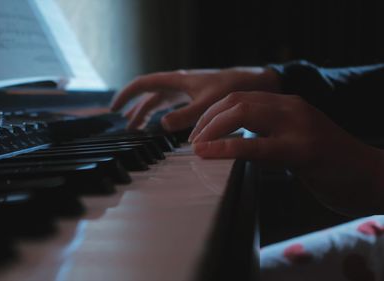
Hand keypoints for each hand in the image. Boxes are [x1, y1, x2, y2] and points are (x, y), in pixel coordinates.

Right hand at [110, 67, 280, 130]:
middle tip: (124, 125)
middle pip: (148, 96)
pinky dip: (162, 116)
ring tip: (136, 128)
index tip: (114, 107)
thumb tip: (162, 126)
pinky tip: (161, 126)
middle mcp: (178, 84)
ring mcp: (186, 91)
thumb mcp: (208, 103)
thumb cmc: (233, 87)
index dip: (126, 95)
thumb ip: (185, 116)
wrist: (256, 82)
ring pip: (159, 102)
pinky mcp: (195, 98)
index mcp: (177, 80)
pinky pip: (172, 107)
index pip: (143, 84)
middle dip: (134, 109)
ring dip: (146, 114)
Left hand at [190, 91, 383, 215]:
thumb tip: (232, 142)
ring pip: (244, 113)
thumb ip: (268, 135)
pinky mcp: (303, 150)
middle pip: (236, 100)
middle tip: (192, 141)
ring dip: (212, 129)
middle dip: (206, 119)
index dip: (212, 112)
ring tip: (196, 147)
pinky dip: (226, 147)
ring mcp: (299, 126)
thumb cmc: (331, 164)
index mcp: (288, 104)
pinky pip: (257, 145)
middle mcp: (292, 108)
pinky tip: (209, 153)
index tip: (197, 131)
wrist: (371, 177)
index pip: (240, 96)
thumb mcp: (294, 141)